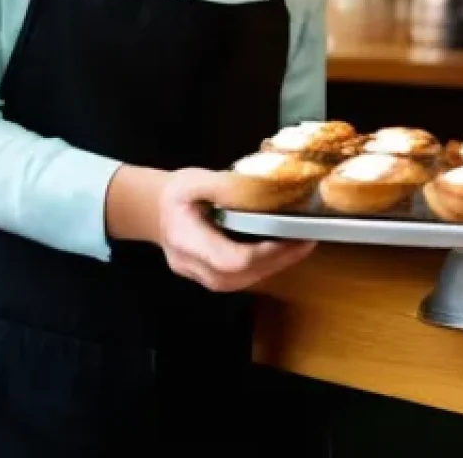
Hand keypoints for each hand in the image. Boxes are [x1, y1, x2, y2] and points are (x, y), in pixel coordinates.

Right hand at [156, 167, 315, 291]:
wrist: (156, 211)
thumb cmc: (175, 194)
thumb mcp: (193, 180)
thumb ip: (222, 185)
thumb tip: (257, 186)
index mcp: (185, 241)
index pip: (229, 260)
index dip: (262, 254)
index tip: (290, 237)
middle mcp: (192, 266)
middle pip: (241, 276)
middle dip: (278, 260)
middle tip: (306, 240)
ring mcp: (201, 277)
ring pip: (244, 282)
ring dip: (275, 266)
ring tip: (300, 244)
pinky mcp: (212, 278)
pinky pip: (242, 279)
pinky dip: (265, 266)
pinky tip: (282, 250)